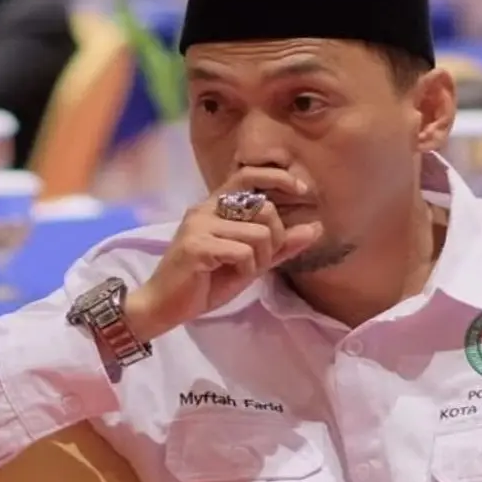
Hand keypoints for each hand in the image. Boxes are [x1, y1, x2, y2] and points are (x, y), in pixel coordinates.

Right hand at [125, 168, 322, 339]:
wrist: (166, 307)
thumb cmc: (206, 282)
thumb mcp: (250, 262)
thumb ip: (280, 245)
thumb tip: (316, 228)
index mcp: (215, 206)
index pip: (249, 175)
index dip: (279, 178)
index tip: (303, 191)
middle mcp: (205, 208)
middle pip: (264, 208)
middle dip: (274, 239)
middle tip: (259, 260)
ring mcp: (199, 224)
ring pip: (258, 234)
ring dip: (258, 260)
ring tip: (240, 271)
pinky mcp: (196, 245)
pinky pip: (243, 252)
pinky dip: (245, 269)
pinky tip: (228, 276)